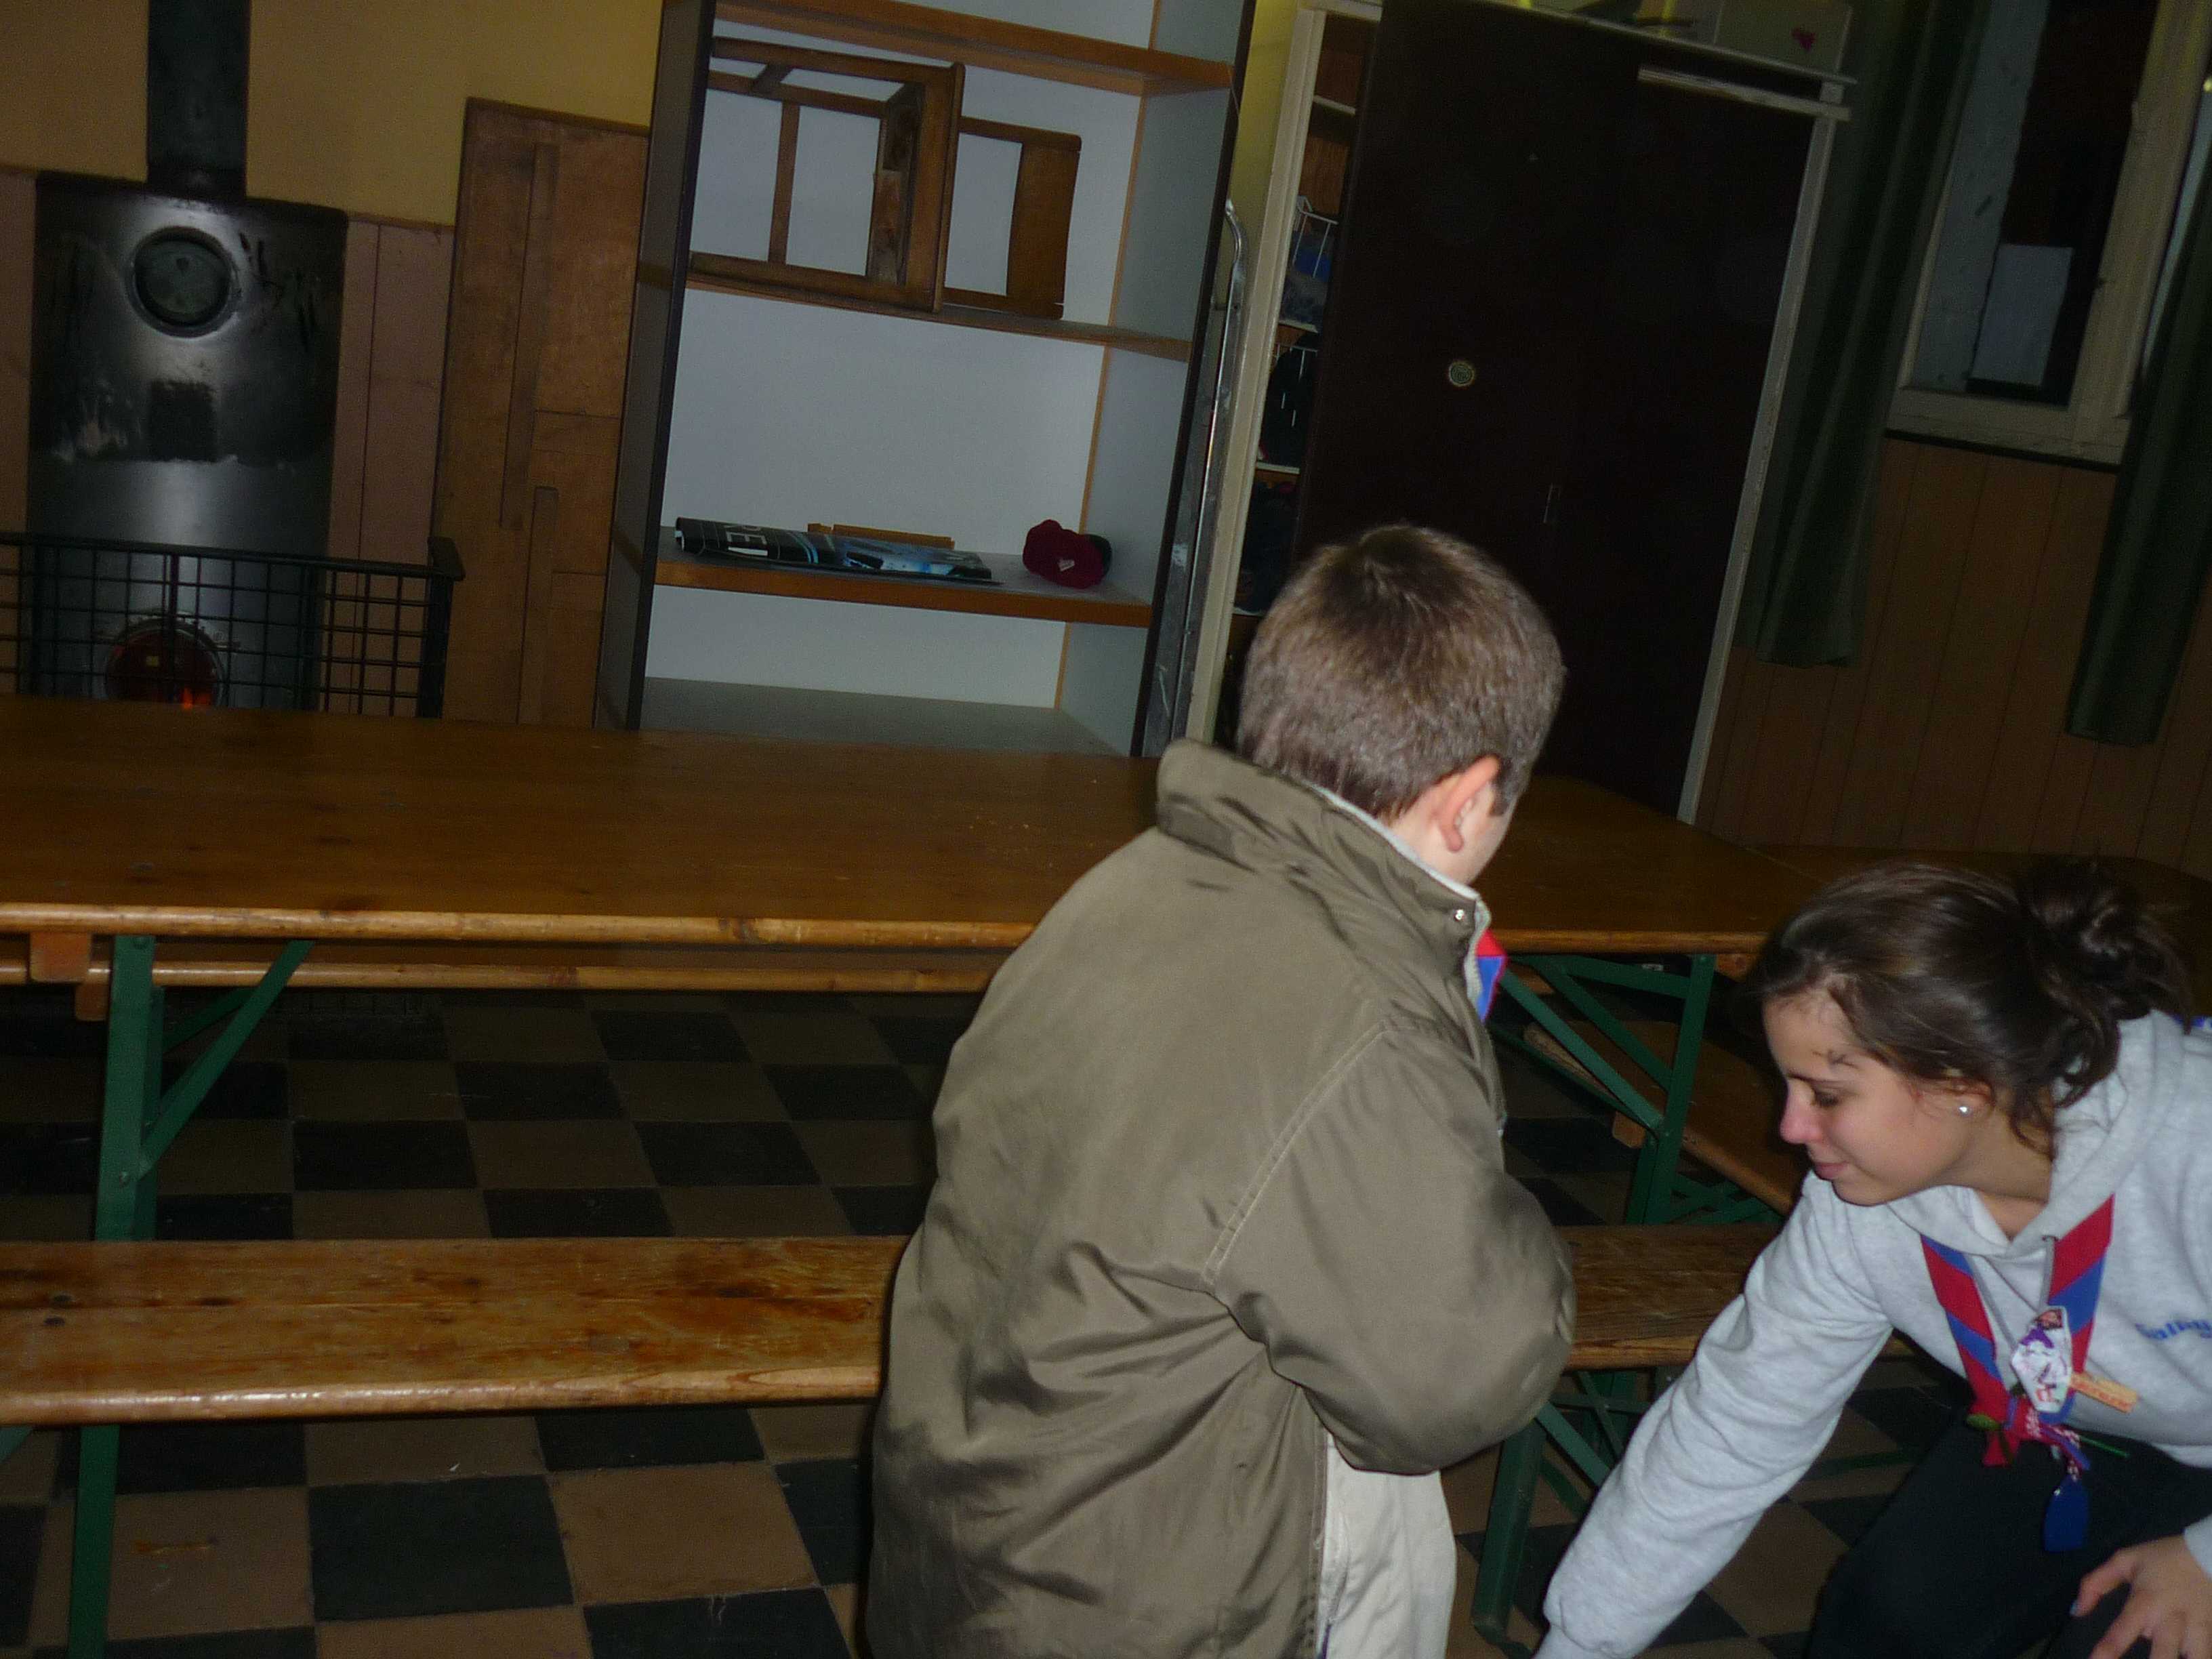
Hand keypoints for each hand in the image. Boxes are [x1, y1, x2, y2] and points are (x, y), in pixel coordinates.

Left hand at [2075, 1535, 2211, 1658]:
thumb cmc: (2162, 1559)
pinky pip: (2206, 1655)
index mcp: (2145, 1602)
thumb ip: (2096, 1583)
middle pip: (2163, 1654)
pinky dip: (2198, 1658)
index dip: (2108, 1650)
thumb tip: (2077, 1611)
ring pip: (2194, 1658)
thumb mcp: (2124, 1561)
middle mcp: (2171, 1620)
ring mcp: (2196, 1629)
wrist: (2208, 1553)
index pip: (2123, 1630)